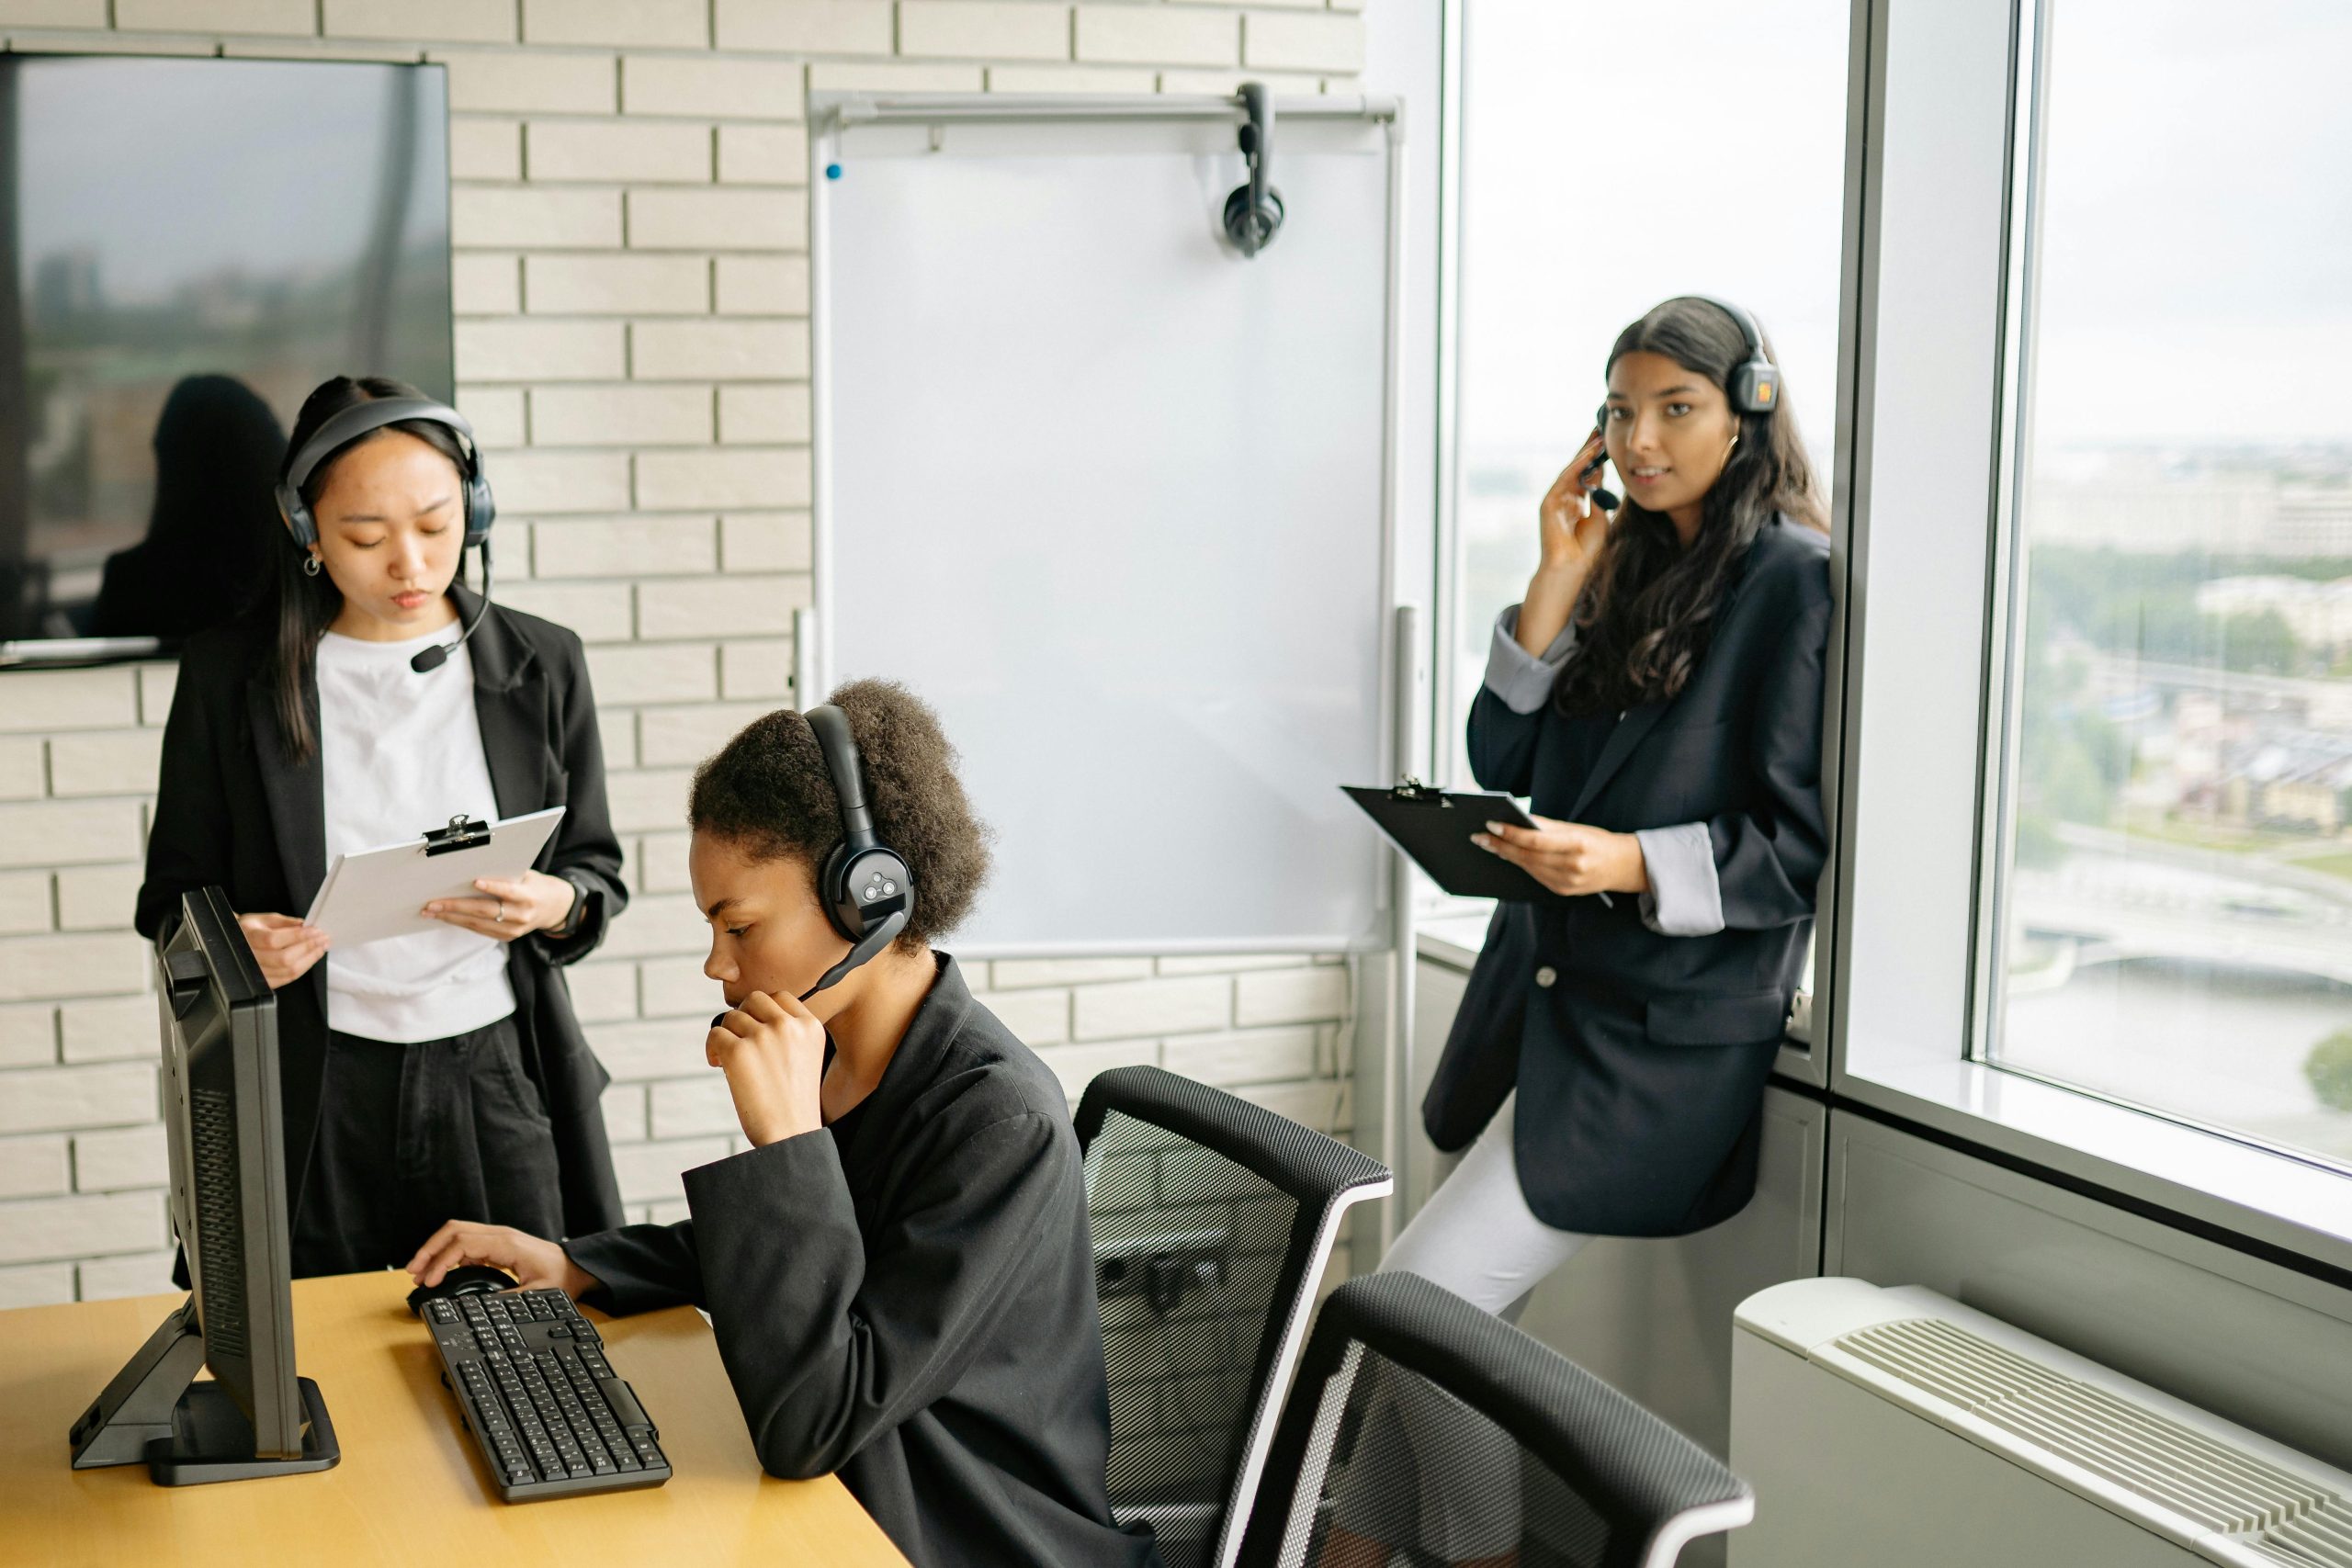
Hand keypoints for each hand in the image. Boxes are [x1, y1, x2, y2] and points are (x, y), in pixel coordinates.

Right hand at [236, 912, 328, 988]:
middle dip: (308, 947)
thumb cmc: (250, 929)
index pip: (274, 940)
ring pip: (287, 971)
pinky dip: (302, 968)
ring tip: (321, 948)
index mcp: (248, 937)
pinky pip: (286, 979)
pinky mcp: (263, 982)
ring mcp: (255, 973)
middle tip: (323, 938)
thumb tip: (305, 925)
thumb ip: (285, 923)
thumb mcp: (264, 919)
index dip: (297, 936)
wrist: (234, 942)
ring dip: (309, 959)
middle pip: (283, 958)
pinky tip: (310, 958)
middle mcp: (249, 957)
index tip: (315, 930)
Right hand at [407, 1218, 600, 1296]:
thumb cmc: (559, 1278)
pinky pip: (465, 1242)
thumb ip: (506, 1299)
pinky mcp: (496, 1243)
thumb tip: (476, 1307)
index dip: (442, 1262)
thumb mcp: (536, 1294)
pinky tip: (441, 1272)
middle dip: (429, 1250)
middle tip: (413, 1273)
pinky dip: (447, 1254)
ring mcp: (497, 1237)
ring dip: (435, 1250)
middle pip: (453, 1231)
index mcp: (507, 1244)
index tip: (431, 1282)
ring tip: (421, 1273)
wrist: (575, 1268)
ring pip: (456, 1233)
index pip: (463, 1244)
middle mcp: (499, 1235)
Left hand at [423, 870, 576, 942]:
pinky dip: (461, 923)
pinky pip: (480, 930)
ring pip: (477, 924)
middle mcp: (522, 916)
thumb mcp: (527, 876)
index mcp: (529, 897)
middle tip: (432, 903)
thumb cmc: (536, 886)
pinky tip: (445, 916)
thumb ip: (506, 875)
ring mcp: (514, 930)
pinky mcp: (506, 937)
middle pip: (485, 911)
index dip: (493, 887)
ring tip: (430, 911)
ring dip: (451, 918)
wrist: (554, 908)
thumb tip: (472, 871)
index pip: (508, 892)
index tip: (474, 882)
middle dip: (456, 907)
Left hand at [707, 990, 827, 1146]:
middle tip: (740, 1041)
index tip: (757, 1030)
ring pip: (731, 1017)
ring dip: (726, 1035)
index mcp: (810, 1026)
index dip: (763, 1012)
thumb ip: (788, 1033)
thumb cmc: (794, 1103)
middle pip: (754, 1000)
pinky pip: (715, 1034)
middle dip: (743, 1017)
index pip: (780, 997)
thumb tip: (748, 1015)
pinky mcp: (738, 1051)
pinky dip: (712, 1048)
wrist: (790, 1134)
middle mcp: (788, 1026)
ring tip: (729, 1060)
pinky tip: (719, 1065)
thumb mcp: (806, 1057)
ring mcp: (763, 1036)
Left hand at [1472, 815, 1650, 897]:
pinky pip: (1535, 876)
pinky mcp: (1563, 891)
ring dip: (1506, 855)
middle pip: (1527, 856)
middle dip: (1501, 845)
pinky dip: (1520, 865)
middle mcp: (1572, 866)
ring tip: (1488, 843)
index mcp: (1577, 845)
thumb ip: (1548, 826)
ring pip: (1528, 867)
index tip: (1491, 825)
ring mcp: (1567, 882)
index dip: (1511, 834)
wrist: (1625, 866)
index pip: (1536, 840)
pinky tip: (1507, 855)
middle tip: (1479, 836)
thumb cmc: (1598, 841)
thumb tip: (1518, 819)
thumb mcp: (1576, 828)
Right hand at [1536, 430, 1613, 577]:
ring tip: (1598, 437)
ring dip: (1584, 454)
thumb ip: (1598, 495)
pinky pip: (1564, 480)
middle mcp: (1564, 497)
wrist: (1572, 568)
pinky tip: (1588, 455)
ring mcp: (1555, 500)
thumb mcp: (1599, 516)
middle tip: (1601, 428)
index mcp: (1576, 501)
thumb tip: (1600, 473)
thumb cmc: (1586, 549)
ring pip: (1571, 471)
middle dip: (1589, 448)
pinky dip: (1576, 467)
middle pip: (1578, 467)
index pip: (1587, 473)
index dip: (1597, 457)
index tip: (1609, 440)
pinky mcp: (1548, 504)